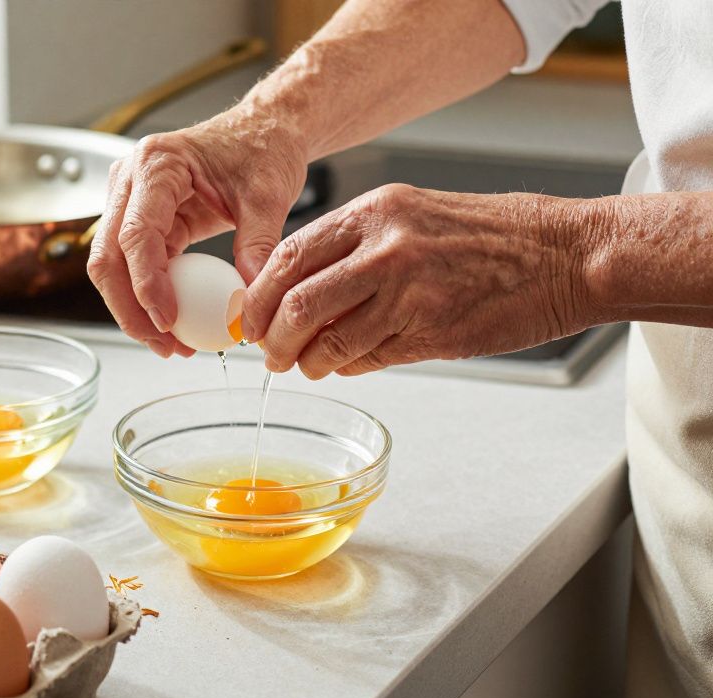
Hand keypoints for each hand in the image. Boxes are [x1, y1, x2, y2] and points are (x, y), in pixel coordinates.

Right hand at [87, 111, 308, 357]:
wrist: (261, 132)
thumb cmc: (262, 149)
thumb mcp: (268, 196)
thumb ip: (259, 245)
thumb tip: (249, 301)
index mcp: (157, 163)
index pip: (136, 233)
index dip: (145, 283)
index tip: (168, 320)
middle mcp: (130, 179)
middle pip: (108, 256)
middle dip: (130, 308)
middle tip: (165, 345)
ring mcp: (128, 200)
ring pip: (111, 267)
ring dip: (134, 310)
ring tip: (170, 344)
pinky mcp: (138, 220)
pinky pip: (131, 267)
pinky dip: (146, 298)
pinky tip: (171, 325)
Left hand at [241, 184, 597, 377]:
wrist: (566, 254)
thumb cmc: (491, 237)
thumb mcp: (412, 217)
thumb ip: (354, 250)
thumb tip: (299, 295)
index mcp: (374, 212)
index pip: (288, 255)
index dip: (259, 296)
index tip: (250, 319)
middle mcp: (386, 247)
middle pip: (296, 301)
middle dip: (272, 337)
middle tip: (271, 353)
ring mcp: (410, 290)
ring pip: (327, 338)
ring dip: (307, 361)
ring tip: (308, 365)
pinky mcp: (434, 331)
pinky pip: (369, 358)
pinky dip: (348, 367)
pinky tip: (348, 365)